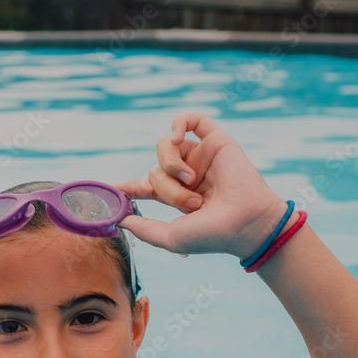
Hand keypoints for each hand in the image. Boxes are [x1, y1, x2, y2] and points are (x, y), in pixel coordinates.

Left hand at [115, 112, 288, 258]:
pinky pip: (191, 120)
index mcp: (178, 197)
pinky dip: (178, 123)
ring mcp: (201, 157)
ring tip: (193, 182)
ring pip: (165, 148)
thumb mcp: (170, 238)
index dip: (129, 186)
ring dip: (172, 166)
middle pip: (155, 171)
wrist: (245, 223)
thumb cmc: (211, 235)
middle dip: (166, 189)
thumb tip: (119, 219)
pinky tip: (177, 138)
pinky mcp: (216, 140)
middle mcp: (188, 176)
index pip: (148, 187)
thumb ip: (143, 228)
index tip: (113, 189)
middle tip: (192, 203)